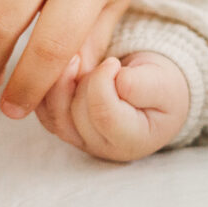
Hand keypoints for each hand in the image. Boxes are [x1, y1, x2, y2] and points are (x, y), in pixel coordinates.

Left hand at [36, 51, 189, 160]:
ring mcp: (79, 139)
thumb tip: (116, 80)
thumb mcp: (164, 84)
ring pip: (53, 113)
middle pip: (75, 113)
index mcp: (132, 140)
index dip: (102, 83)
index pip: (104, 115)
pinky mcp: (63, 125)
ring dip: (59, 82)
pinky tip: (62, 67)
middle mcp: (101, 147)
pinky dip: (47, 85)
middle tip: (98, 61)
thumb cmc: (162, 88)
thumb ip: (143, 84)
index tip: (113, 62)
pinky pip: (43, 109)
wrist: (153, 92)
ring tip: (75, 59)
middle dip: (82, 81)